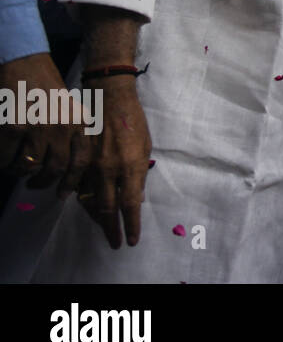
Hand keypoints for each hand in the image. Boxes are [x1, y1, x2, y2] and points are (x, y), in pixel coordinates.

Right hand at [0, 52, 82, 188]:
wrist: (26, 63)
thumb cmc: (47, 89)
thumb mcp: (70, 110)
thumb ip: (71, 136)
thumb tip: (65, 171)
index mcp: (80, 123)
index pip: (81, 162)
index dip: (71, 183)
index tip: (62, 194)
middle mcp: (63, 127)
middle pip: (55, 169)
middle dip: (43, 183)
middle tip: (34, 184)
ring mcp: (39, 127)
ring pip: (28, 166)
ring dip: (20, 171)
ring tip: (17, 168)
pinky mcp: (14, 126)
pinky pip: (7, 157)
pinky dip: (3, 162)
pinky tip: (4, 157)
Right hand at [79, 76, 151, 248]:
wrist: (110, 100)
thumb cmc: (134, 122)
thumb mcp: (145, 147)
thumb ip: (139, 174)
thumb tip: (136, 198)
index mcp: (131, 165)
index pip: (130, 203)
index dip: (131, 224)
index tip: (132, 239)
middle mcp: (109, 168)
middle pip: (107, 208)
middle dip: (112, 229)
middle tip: (115, 242)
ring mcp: (91, 165)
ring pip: (89, 201)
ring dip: (97, 218)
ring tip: (105, 228)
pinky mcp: (78, 160)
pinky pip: (78, 187)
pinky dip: (83, 201)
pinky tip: (88, 208)